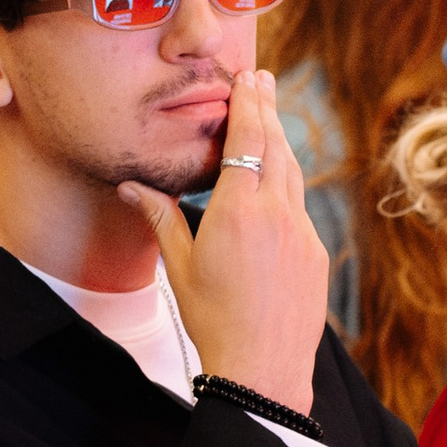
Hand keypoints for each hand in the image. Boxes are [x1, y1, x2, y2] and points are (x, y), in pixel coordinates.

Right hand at [118, 69, 327, 414]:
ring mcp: (302, 233)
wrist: (262, 369)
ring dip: (280, 142)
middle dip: (266, 109)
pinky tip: (279, 181)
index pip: (247, 139)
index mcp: (238, 211)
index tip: (246, 77)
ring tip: (270, 118)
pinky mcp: (315, 253)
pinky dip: (288, 184)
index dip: (247, 104)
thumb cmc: (213, 321)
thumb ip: (161, 218)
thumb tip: (131, 187)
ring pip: (293, 173)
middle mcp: (276, 213)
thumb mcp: (178, 267)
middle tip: (260, 78)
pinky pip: (300, 207)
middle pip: (275, 146)